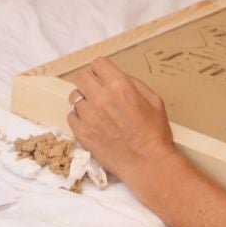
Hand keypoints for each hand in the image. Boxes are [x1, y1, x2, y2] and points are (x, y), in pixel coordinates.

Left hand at [62, 58, 182, 187]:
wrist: (147, 163)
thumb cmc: (154, 133)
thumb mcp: (154, 100)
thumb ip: (134, 84)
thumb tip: (117, 77)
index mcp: (120, 86)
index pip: (98, 63)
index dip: (102, 69)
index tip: (103, 75)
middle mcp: (101, 98)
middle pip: (81, 77)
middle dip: (89, 81)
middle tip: (97, 91)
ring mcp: (88, 116)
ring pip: (74, 97)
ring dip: (84, 100)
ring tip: (96, 110)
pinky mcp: (81, 132)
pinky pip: (71, 116)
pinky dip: (79, 118)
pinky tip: (91, 123)